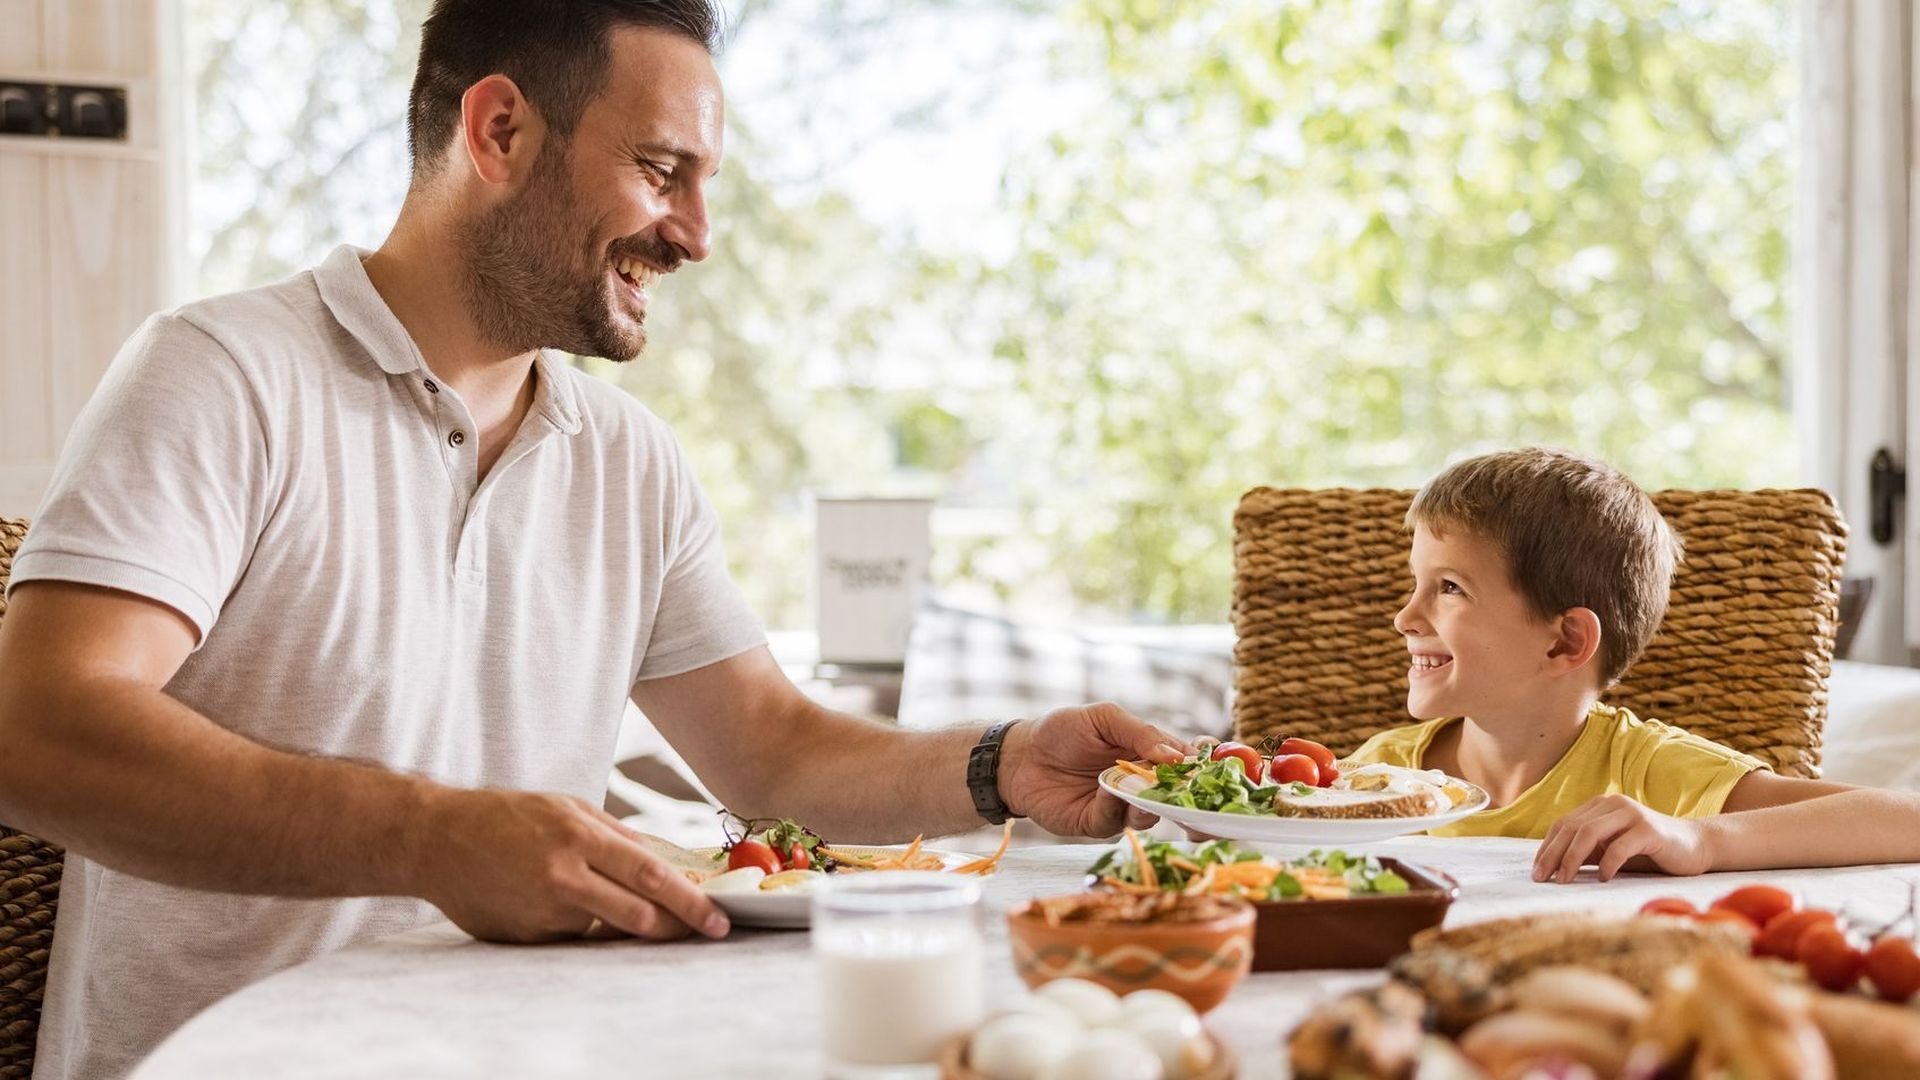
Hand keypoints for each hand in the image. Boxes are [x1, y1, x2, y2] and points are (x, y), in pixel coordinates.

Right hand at [415, 787, 729, 942]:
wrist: (436, 840)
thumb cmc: (507, 817)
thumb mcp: (568, 808)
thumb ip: (618, 836)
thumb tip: (668, 862)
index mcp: (579, 836)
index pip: (650, 875)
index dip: (691, 902)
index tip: (717, 920)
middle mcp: (563, 876)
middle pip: (638, 914)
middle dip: (676, 926)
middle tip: (701, 930)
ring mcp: (544, 911)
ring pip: (605, 927)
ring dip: (622, 921)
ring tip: (610, 900)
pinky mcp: (527, 936)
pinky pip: (572, 935)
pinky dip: (581, 923)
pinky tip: (555, 899)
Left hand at [998, 702, 1189, 837]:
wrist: (1020, 755)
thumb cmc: (1062, 730)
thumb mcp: (1103, 718)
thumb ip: (1140, 733)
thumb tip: (1175, 756)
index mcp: (1147, 752)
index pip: (1183, 761)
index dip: (1197, 765)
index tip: (1206, 765)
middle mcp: (1140, 782)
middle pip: (1173, 794)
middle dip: (1180, 792)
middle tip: (1180, 786)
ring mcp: (1120, 805)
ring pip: (1148, 814)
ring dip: (1149, 804)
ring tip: (1144, 792)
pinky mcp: (1097, 823)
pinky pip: (1114, 822)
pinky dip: (1113, 808)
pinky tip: (1105, 791)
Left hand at [1532, 794, 1712, 882]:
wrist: (1696, 846)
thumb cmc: (1648, 852)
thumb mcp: (1610, 850)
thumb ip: (1587, 852)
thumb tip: (1551, 868)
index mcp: (1600, 806)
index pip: (1563, 824)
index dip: (1546, 847)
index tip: (1536, 872)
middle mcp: (1613, 804)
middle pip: (1572, 828)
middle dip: (1553, 855)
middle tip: (1542, 879)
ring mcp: (1632, 814)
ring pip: (1590, 833)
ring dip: (1572, 859)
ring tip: (1565, 880)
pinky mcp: (1650, 830)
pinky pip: (1620, 846)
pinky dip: (1607, 864)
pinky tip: (1603, 879)